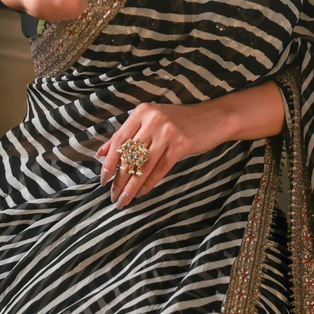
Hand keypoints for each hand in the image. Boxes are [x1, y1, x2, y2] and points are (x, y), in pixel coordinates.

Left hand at [96, 101, 226, 209]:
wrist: (213, 118)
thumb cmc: (178, 121)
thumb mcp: (150, 121)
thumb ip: (126, 135)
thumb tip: (100, 153)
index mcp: (141, 112)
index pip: (119, 140)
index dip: (109, 162)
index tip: (103, 180)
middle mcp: (152, 120)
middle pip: (130, 155)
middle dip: (119, 179)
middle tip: (113, 196)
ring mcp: (167, 132)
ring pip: (144, 165)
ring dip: (132, 186)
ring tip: (125, 200)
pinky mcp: (181, 144)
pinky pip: (161, 168)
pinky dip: (150, 183)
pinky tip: (142, 193)